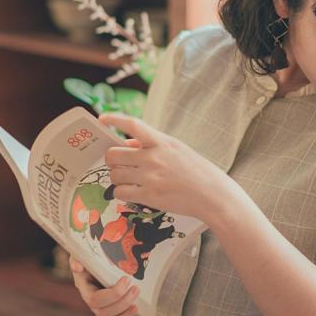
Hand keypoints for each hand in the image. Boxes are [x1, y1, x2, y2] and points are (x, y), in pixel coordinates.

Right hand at [69, 255, 139, 315]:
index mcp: (82, 285)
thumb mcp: (83, 251)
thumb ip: (78, 257)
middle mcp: (87, 298)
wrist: (95, 256)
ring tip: (136, 293)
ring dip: (124, 309)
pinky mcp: (105, 309)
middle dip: (122, 301)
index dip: (112, 294)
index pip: (94, 299)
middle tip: (135, 287)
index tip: (126, 279)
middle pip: (102, 311)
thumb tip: (77, 267)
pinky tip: (135, 308)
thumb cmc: (90, 253)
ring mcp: (96, 306)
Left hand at [99, 113, 243, 223]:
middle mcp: (154, 157)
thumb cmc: (197, 171)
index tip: (102, 119)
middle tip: (118, 163)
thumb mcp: (178, 149)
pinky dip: (121, 192)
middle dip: (112, 159)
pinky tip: (130, 191)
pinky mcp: (149, 196)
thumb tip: (127, 144)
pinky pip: (120, 192)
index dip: (114, 119)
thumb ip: (152, 144)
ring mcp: (150, 177)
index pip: (133, 125)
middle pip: (114, 154)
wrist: (213, 195)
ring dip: (116, 177)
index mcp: (162, 142)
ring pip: (114, 174)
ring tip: (127, 179)